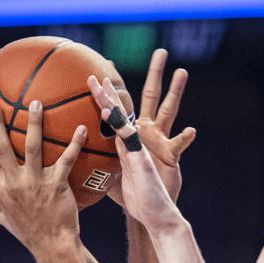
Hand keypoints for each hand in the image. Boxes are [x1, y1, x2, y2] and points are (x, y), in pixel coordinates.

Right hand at [0, 103, 87, 253]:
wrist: (54, 247)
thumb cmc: (30, 234)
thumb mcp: (7, 223)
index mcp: (1, 191)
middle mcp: (16, 183)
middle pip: (3, 147)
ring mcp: (37, 182)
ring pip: (32, 146)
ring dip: (34, 123)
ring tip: (35, 103)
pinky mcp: (57, 184)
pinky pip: (67, 159)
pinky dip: (75, 143)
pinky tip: (82, 128)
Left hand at [107, 49, 194, 207]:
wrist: (152, 210)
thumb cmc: (131, 194)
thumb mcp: (107, 176)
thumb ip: (93, 164)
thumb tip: (71, 165)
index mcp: (130, 135)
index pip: (117, 109)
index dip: (107, 92)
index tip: (97, 72)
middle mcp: (146, 133)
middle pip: (150, 97)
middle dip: (154, 74)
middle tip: (161, 52)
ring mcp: (160, 141)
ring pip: (169, 111)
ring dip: (175, 91)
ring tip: (182, 72)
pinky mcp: (170, 156)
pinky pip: (178, 145)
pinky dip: (185, 138)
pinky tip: (191, 130)